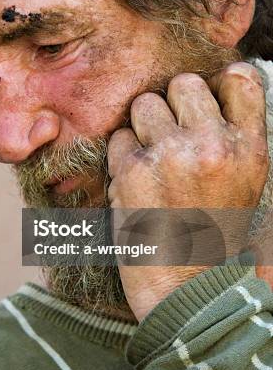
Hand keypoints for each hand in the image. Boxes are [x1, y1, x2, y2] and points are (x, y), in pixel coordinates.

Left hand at [108, 62, 268, 319]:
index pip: (240, 78)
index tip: (205, 104)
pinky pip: (119, 138)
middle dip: (173, 105)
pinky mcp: (133, 171)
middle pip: (184, 83)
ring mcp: (172, 155)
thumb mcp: (244, 184)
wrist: (188, 292)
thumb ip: (232, 138)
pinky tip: (136, 184)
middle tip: (172, 137)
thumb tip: (211, 90)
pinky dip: (123, 156)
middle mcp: (214, 145)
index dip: (218, 84)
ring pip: (144, 104)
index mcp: (250, 148)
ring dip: (143, 129)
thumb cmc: (214, 236)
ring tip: (153, 162)